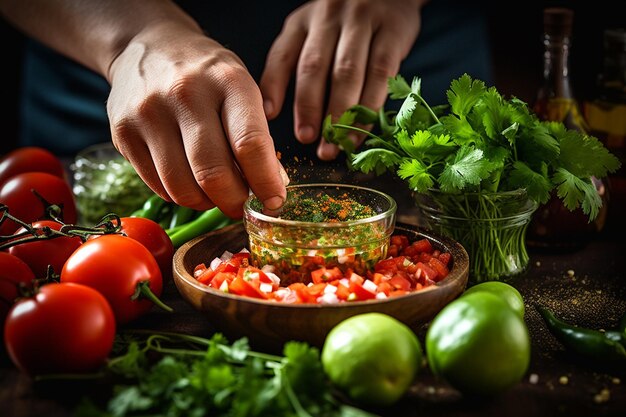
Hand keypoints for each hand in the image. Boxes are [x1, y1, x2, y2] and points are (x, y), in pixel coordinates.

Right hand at [106, 21, 287, 217]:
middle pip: (213, 173)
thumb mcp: (241, 89)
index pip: (249, 144)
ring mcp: (148, 113)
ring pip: (182, 188)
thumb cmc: (206, 75)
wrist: (149, 46)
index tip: (274, 202)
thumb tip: (268, 189)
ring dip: (205, 202)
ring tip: (214, 193)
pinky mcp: (123, 133)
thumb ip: (257, 137)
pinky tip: (189, 180)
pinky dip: (180, 195)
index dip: (265, 182)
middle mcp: (185, 94)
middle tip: (241, 206)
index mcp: (227, 80)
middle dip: (234, 202)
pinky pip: (158, 186)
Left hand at [260, 0, 424, 159]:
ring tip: (335, 145)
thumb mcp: (311, 32)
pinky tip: (363, 130)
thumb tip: (270, 112)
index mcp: (302, 22)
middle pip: (314, 66)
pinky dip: (370, 106)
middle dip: (309, 108)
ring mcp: (361, 23)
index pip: (282, 55)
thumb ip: (291, 63)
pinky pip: (380, 74)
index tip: (269, 117)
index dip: (274, 87)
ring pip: (347, 73)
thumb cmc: (344, 24)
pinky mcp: (393, 32)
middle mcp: (328, 18)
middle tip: (307, 140)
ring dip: (340, 114)